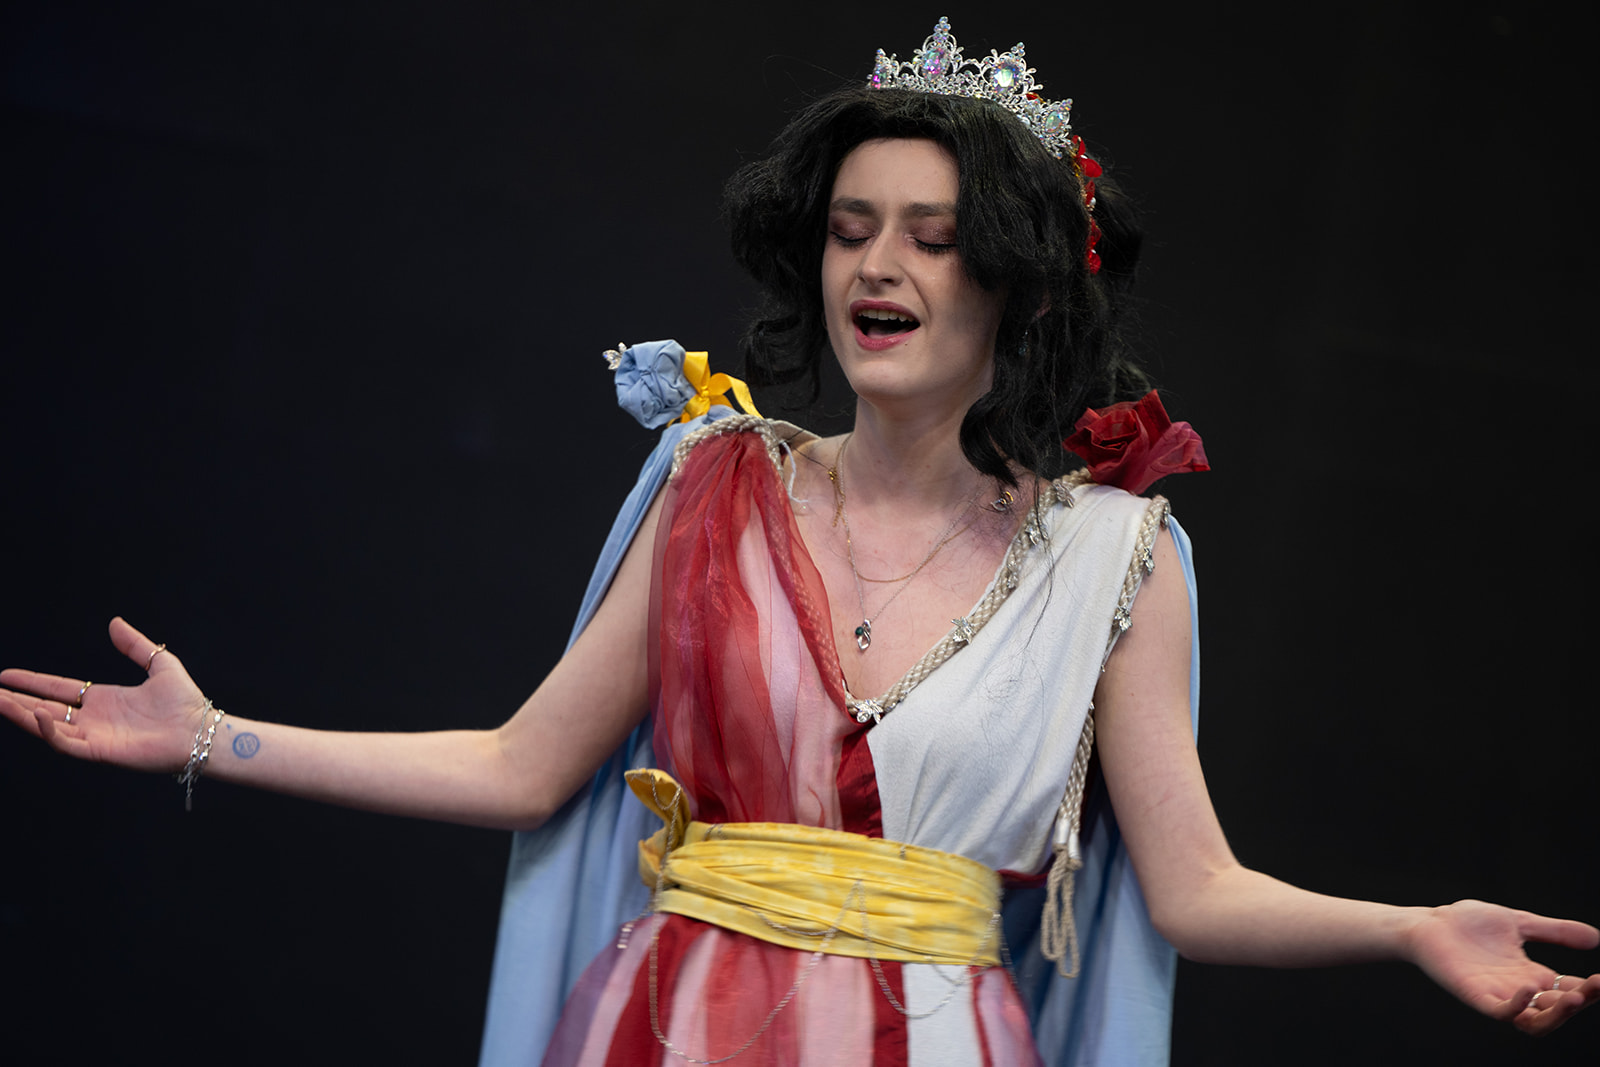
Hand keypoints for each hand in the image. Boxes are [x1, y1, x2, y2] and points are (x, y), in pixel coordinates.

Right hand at [0, 617, 208, 771]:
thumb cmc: (185, 701)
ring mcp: (95, 736)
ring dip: (22, 715)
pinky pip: (68, 744)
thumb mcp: (158, 662)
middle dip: (15, 702)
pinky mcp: (102, 751)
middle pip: (44, 709)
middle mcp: (93, 719)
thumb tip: (114, 622)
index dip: (31, 683)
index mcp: (102, 700)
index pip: (56, 690)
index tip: (4, 676)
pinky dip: (51, 732)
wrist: (201, 729)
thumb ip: (134, 645)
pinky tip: (38, 714)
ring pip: (48, 727)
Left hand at [1407, 898, 1599, 1034]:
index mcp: (1531, 974)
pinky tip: (1528, 990)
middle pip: (1557, 1008)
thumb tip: (1597, 937)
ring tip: (1575, 997)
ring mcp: (1497, 994)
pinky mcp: (1475, 995)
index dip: (1589, 989)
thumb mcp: (1519, 922)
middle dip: (1581, 1001)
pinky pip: (1500, 1012)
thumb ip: (1554, 931)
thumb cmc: (1468, 923)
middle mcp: (1518, 989)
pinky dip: (1516, 1007)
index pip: (1568, 989)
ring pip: (1535, 1021)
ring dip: (1558, 1014)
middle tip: (1596, 986)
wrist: (1428, 923)